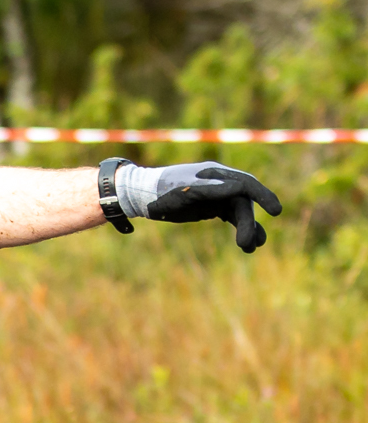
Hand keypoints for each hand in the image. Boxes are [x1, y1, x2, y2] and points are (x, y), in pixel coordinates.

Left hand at [115, 160, 281, 252]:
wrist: (146, 196)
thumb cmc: (163, 192)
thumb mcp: (186, 192)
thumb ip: (212, 190)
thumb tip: (239, 188)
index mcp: (217, 174)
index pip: (246, 184)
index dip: (263, 196)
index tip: (276, 212)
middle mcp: (222, 182)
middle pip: (244, 203)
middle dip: (249, 224)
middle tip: (250, 245)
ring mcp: (219, 194)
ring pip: (241, 212)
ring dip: (249, 228)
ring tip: (252, 248)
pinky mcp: (214, 206)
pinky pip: (233, 217)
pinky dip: (241, 228)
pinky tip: (248, 245)